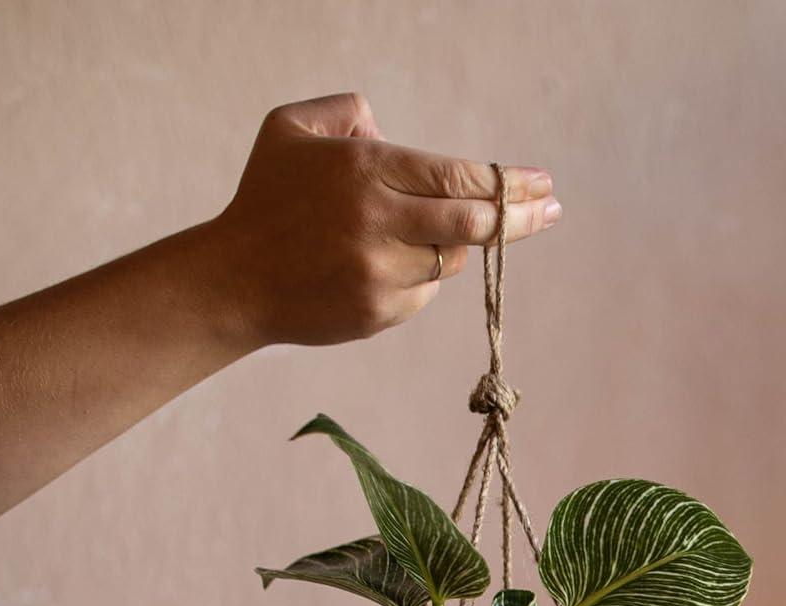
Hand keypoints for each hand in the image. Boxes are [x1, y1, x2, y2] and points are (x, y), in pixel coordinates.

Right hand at [212, 93, 560, 347]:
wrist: (234, 281)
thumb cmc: (266, 198)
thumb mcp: (292, 128)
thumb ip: (350, 113)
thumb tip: (394, 135)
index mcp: (367, 171)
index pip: (460, 177)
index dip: (508, 182)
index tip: (542, 183)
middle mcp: (379, 222)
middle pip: (474, 223)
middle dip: (520, 217)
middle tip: (552, 209)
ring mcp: (381, 273)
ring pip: (448, 261)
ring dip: (446, 247)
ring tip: (404, 237)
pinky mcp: (378, 312)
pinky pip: (422, 293)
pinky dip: (416, 277)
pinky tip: (377, 268)